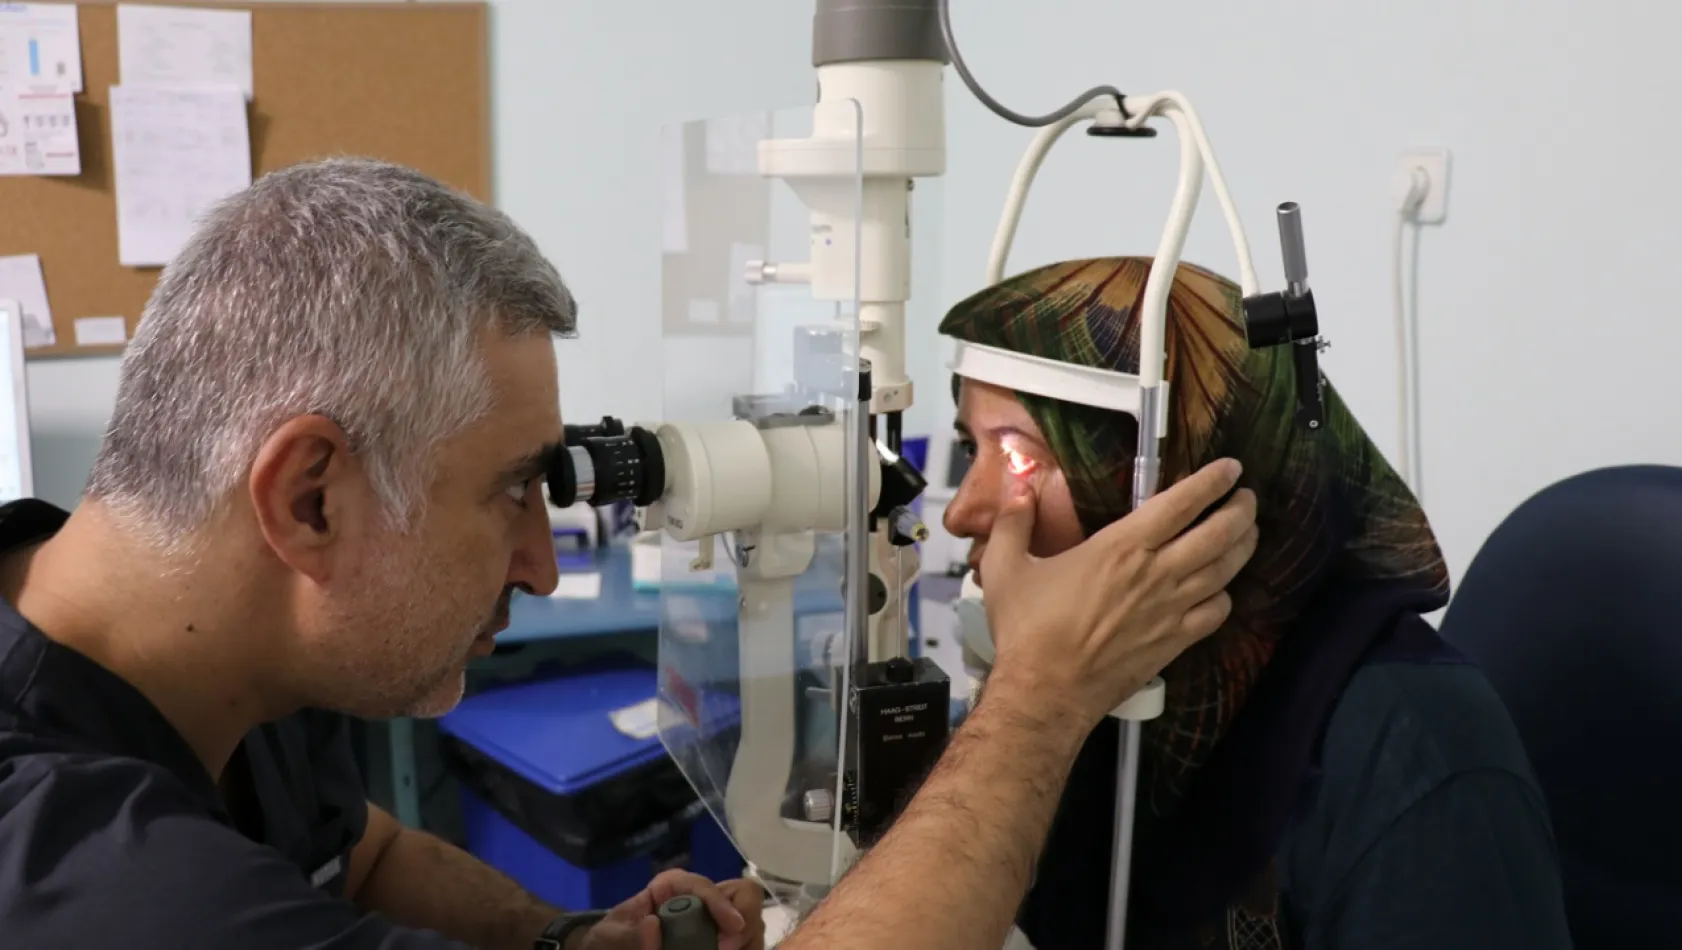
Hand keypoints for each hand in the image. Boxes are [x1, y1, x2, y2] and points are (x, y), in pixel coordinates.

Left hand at [575, 870, 758, 949]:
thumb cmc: (609, 939)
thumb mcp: (610, 936)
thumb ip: (629, 935)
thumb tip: (653, 923)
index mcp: (674, 886)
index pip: (707, 886)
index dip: (722, 905)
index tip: (732, 930)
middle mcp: (700, 899)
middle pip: (744, 897)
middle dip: (746, 924)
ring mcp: (713, 920)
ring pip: (751, 922)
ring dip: (748, 941)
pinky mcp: (718, 939)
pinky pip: (744, 942)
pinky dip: (744, 948)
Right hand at [979, 457, 1257, 726]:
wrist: (1047, 692)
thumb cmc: (1027, 629)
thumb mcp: (1006, 568)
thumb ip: (1012, 522)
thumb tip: (1017, 485)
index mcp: (1121, 547)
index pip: (1181, 504)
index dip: (1212, 481)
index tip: (1231, 468)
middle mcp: (1156, 573)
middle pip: (1218, 533)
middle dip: (1240, 509)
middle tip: (1248, 497)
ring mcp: (1171, 609)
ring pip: (1225, 570)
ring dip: (1243, 545)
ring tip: (1248, 531)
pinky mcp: (1175, 641)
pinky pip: (1217, 612)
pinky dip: (1225, 595)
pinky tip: (1220, 589)